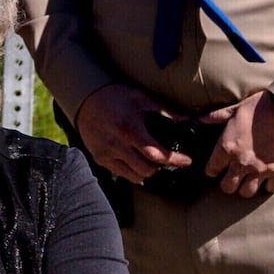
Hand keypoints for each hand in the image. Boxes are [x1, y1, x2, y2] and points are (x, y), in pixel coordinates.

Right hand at [72, 82, 191, 186]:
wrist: (85, 98)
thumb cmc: (115, 96)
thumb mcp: (142, 98)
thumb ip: (166, 109)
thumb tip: (188, 119)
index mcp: (129, 129)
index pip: (156, 154)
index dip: (175, 160)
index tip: (186, 160)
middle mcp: (116, 144)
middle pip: (147, 169)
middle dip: (162, 167)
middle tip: (168, 159)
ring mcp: (106, 153)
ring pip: (134, 176)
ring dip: (147, 171)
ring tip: (152, 161)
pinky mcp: (99, 158)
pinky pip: (121, 174)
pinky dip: (133, 171)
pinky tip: (137, 161)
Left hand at [206, 92, 273, 198]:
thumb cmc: (261, 107)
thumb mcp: (235, 109)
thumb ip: (216, 116)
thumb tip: (199, 119)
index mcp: (227, 148)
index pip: (212, 170)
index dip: (212, 170)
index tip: (215, 169)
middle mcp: (242, 162)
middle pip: (227, 187)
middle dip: (227, 183)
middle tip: (230, 178)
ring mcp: (261, 169)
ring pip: (247, 192)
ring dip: (245, 187)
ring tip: (247, 181)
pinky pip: (271, 188)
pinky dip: (268, 185)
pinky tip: (267, 179)